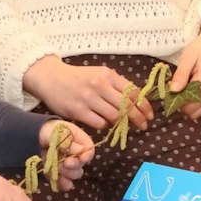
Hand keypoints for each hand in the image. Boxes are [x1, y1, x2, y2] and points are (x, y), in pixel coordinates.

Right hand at [22, 56, 150, 132]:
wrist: (51, 78)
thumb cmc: (79, 78)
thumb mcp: (99, 74)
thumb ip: (116, 85)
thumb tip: (137, 100)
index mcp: (108, 74)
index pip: (133, 92)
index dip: (144, 105)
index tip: (150, 114)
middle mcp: (99, 85)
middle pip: (126, 106)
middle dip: (138, 118)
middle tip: (143, 125)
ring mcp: (88, 98)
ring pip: (114, 116)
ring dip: (120, 122)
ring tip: (122, 125)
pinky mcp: (77, 111)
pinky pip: (99, 123)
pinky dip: (104, 125)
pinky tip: (103, 122)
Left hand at [39, 120, 94, 191]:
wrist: (28, 137)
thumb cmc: (42, 131)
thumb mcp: (53, 132)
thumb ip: (66, 140)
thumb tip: (82, 150)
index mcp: (77, 139)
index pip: (89, 150)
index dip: (87, 156)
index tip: (81, 159)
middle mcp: (74, 153)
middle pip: (82, 164)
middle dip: (73, 166)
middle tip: (64, 163)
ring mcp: (66, 164)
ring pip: (74, 174)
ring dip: (66, 173)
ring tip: (54, 167)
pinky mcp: (58, 174)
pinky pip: (65, 183)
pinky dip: (63, 183)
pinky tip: (58, 180)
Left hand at [172, 14, 200, 118]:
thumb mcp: (187, 57)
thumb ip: (181, 75)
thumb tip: (173, 91)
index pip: (187, 103)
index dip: (175, 99)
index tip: (171, 89)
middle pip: (192, 111)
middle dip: (181, 103)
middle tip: (177, 89)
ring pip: (198, 112)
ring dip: (188, 105)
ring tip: (185, 89)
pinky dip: (196, 103)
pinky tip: (193, 90)